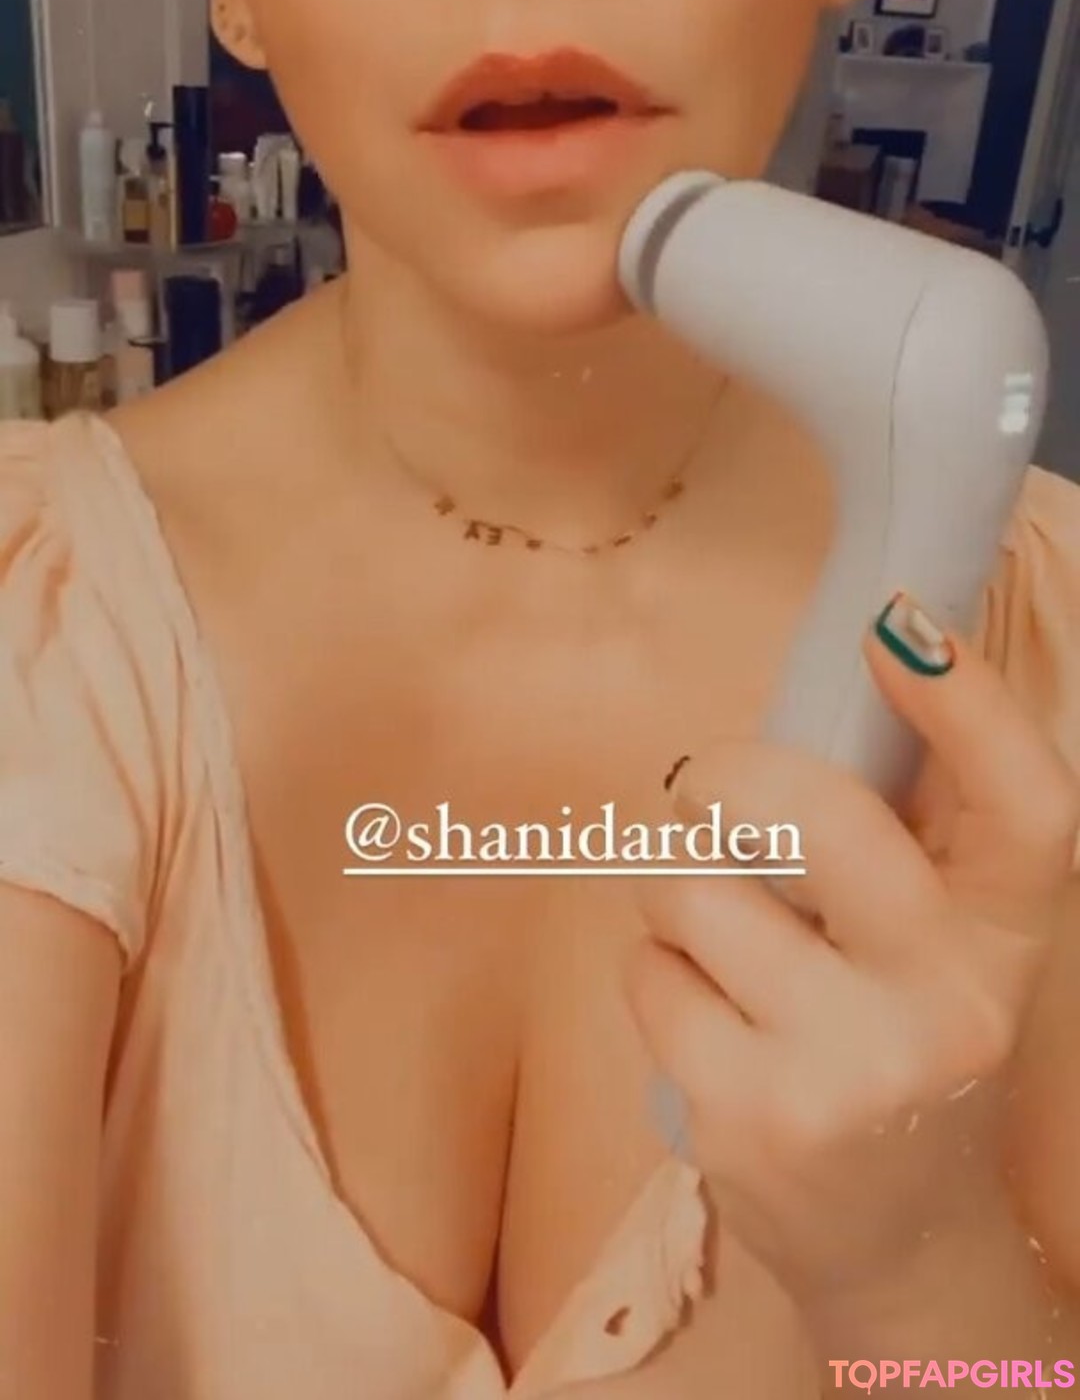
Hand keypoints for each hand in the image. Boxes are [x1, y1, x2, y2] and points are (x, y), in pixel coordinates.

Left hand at [624, 592, 1079, 1309]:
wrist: (900, 1239)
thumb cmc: (905, 1035)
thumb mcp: (947, 939)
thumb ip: (914, 826)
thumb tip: (870, 649)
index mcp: (1009, 937)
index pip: (1026, 809)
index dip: (970, 708)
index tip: (896, 626)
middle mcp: (947, 1004)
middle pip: (822, 823)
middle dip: (727, 776)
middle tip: (704, 786)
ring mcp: (850, 1070)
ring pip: (694, 890)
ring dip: (680, 890)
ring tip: (720, 936)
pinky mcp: (752, 1120)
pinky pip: (648, 973)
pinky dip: (656, 974)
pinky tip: (707, 1020)